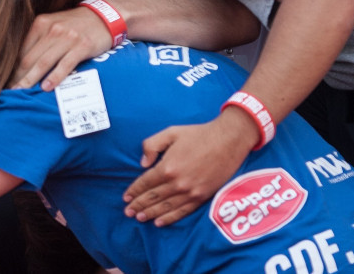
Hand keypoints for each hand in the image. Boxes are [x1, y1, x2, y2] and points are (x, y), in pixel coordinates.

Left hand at [12, 6, 111, 89]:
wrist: (106, 16)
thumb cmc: (76, 24)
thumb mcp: (54, 24)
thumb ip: (39, 38)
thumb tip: (21, 61)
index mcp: (41, 23)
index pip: (22, 50)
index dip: (13, 68)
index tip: (7, 80)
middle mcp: (52, 29)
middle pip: (29, 58)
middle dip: (18, 76)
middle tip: (10, 91)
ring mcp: (67, 38)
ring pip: (44, 62)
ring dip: (30, 79)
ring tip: (21, 92)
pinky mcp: (82, 46)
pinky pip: (65, 64)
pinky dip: (54, 77)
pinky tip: (46, 87)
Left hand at [122, 109, 258, 225]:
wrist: (228, 141)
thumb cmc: (198, 135)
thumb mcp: (170, 133)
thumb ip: (151, 145)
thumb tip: (142, 163)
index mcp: (167, 167)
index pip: (145, 183)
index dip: (134, 191)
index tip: (125, 197)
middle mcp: (178, 183)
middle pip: (153, 197)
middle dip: (138, 205)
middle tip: (128, 212)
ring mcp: (191, 192)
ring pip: (166, 207)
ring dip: (150, 213)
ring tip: (139, 218)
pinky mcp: (203, 197)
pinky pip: (183, 211)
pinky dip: (170, 218)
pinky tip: (159, 222)